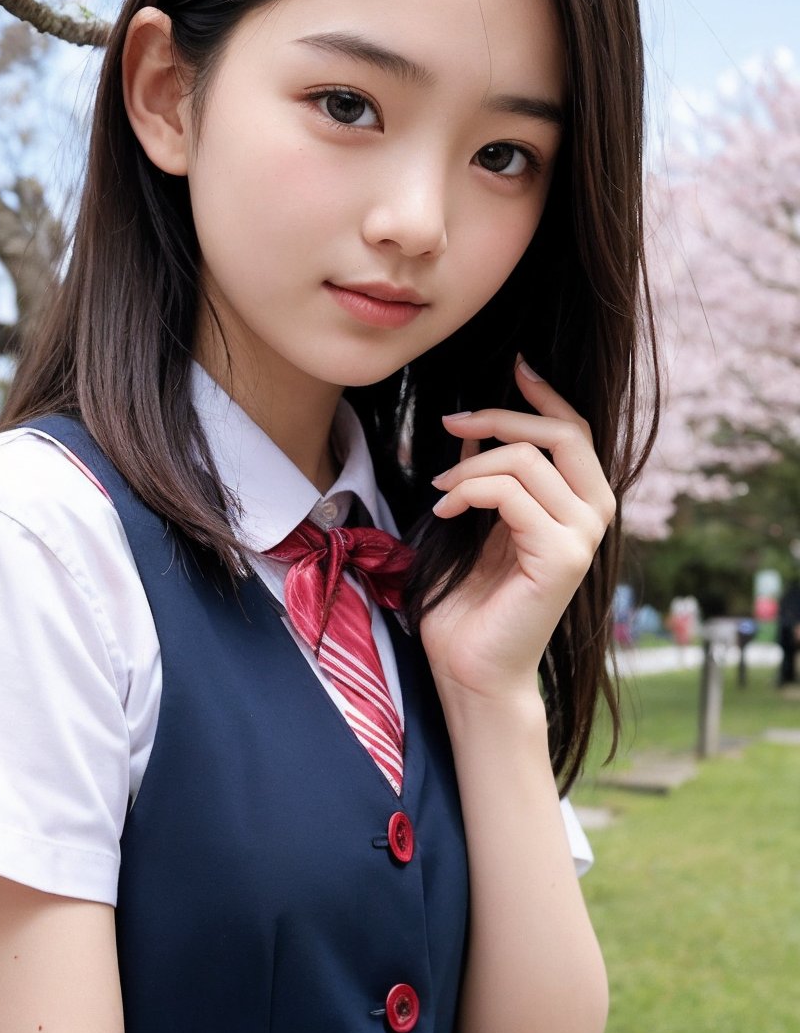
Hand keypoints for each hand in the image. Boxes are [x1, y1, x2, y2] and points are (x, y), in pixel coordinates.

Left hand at [419, 358, 615, 705]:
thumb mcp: (474, 519)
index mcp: (578, 504)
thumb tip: (474, 424)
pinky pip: (513, 493)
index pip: (576, 430)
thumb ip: (485, 474)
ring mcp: (583, 537)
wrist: (470, 667)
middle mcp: (593, 516)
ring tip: (440, 490)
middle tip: (451, 419)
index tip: (513, 365)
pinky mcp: (563, 557)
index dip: (545, 394)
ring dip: (472, 464)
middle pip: (563, 432)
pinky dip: (471, 490)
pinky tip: (444, 510)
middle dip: (502, 415)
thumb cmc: (468, 601)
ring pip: (530, 459)